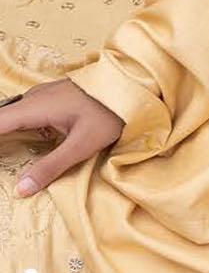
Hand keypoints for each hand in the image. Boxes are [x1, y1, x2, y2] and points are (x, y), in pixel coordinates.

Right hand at [0, 79, 123, 195]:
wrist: (132, 83)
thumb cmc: (110, 112)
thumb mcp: (82, 144)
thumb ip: (51, 167)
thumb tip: (20, 190)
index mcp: (36, 107)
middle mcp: (34, 97)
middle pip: (1, 117)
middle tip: (1, 158)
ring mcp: (43, 94)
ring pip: (11, 113)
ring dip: (3, 130)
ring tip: (4, 150)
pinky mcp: (51, 97)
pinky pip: (23, 111)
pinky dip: (13, 124)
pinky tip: (15, 138)